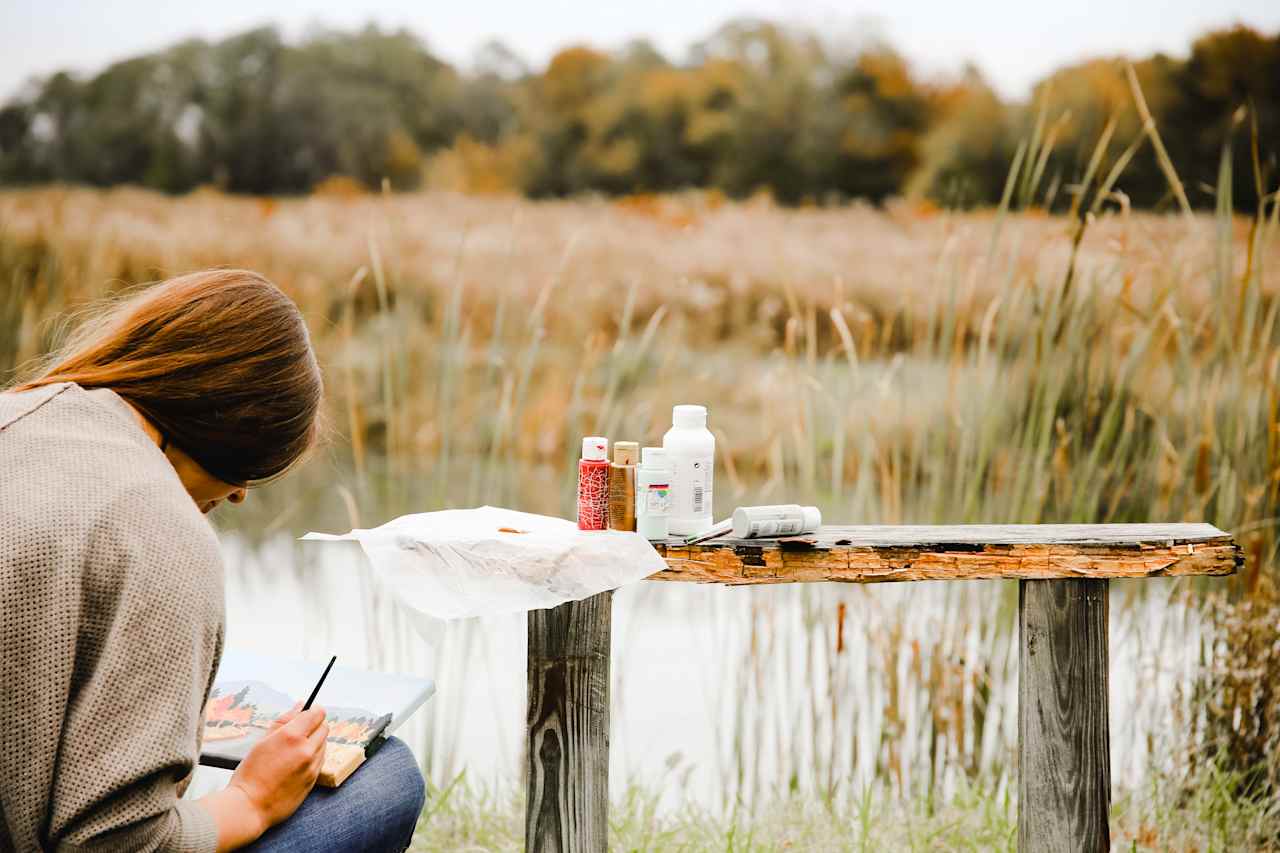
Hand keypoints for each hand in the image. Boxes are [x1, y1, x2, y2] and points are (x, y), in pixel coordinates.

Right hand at [227, 706, 328, 832]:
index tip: (308, 713)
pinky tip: (296, 764)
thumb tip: (301, 705)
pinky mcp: (314, 780)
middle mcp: (306, 750)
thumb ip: (284, 721)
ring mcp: (312, 766)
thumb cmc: (250, 774)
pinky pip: (320, 761)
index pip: (317, 713)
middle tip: (299, 732)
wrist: (249, 807)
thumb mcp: (262, 741)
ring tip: (293, 751)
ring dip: (314, 742)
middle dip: (314, 726)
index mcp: (292, 736)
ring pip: (324, 744)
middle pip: (324, 727)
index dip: (313, 711)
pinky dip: (313, 758)